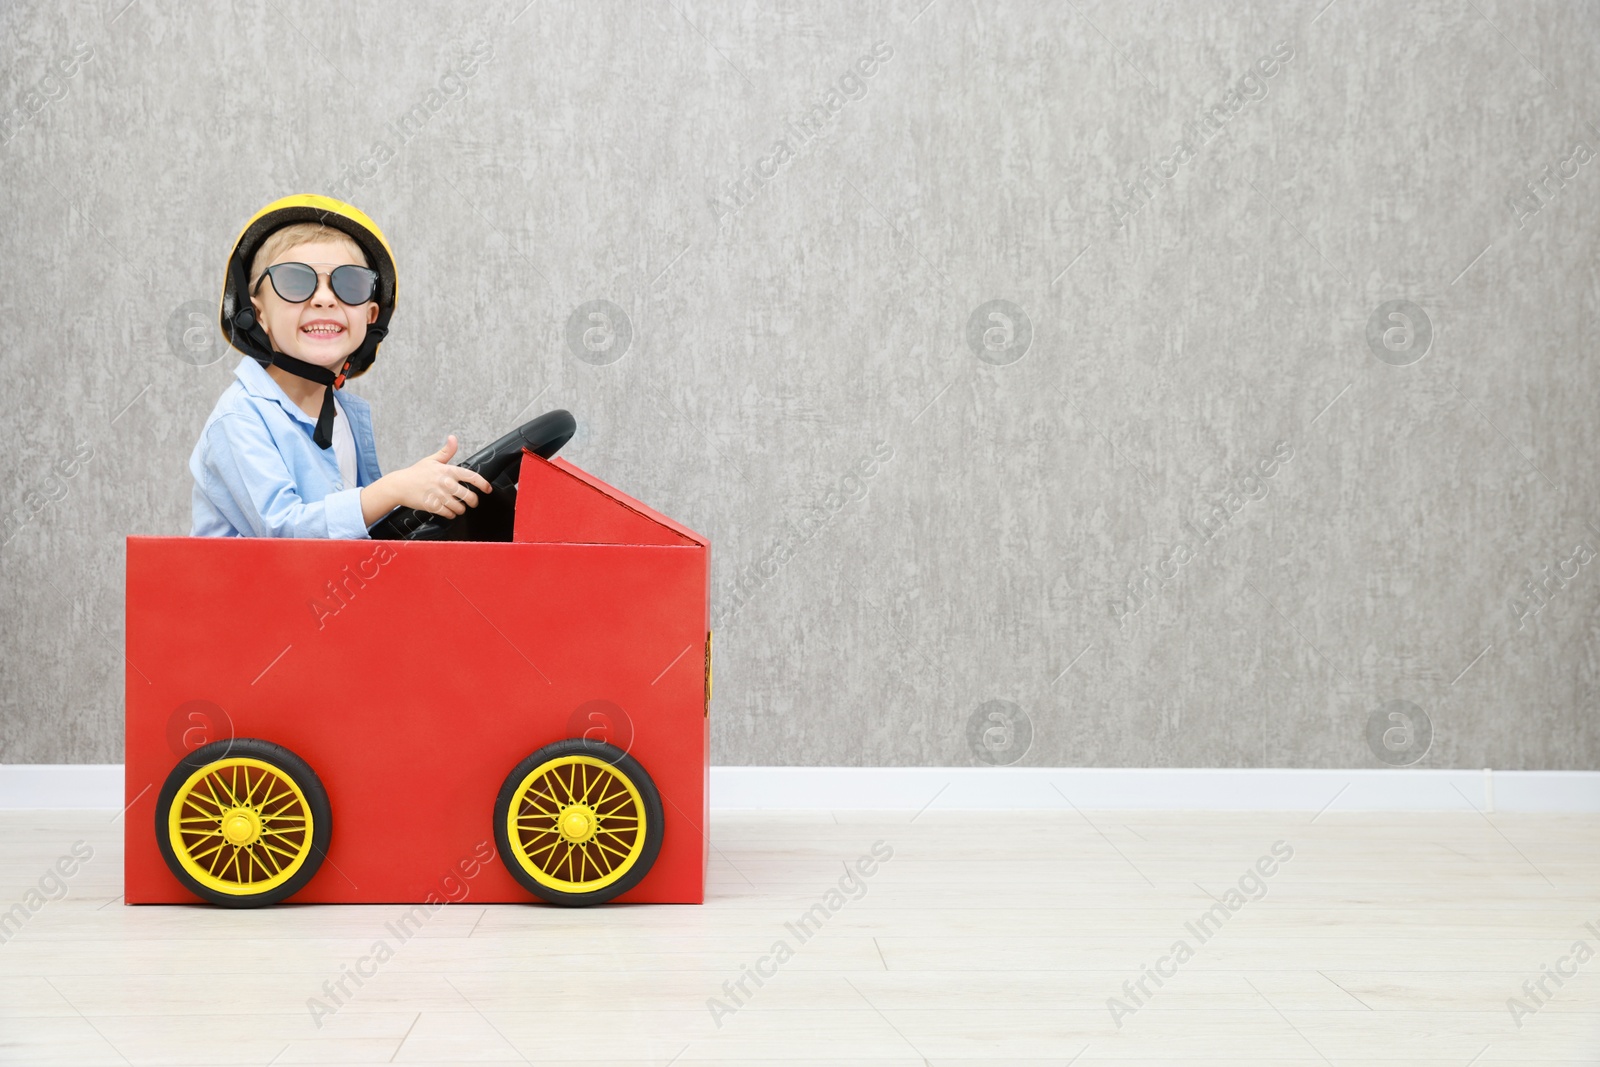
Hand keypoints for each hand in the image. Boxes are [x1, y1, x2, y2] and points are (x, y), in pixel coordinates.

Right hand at [362, 435, 492, 523]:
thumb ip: (446, 451)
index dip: (483, 484)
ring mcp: (439, 495)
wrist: (399, 486)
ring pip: (460, 507)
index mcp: (447, 470)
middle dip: (473, 501)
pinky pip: (449, 514)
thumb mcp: (432, 460)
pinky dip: (451, 514)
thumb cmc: (416, 473)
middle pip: (469, 496)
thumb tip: (453, 438)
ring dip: (461, 509)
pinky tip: (449, 511)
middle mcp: (445, 483)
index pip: (471, 477)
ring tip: (458, 506)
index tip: (488, 489)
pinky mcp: (432, 506)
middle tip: (472, 502)